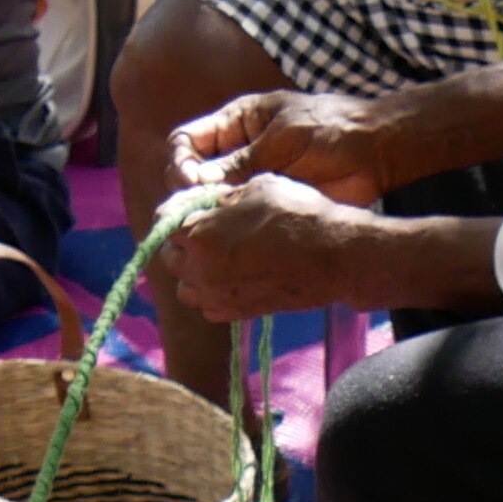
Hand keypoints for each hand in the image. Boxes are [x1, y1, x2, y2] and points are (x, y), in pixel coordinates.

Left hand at [151, 166, 383, 318]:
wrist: (336, 257)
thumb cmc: (300, 215)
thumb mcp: (257, 187)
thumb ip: (223, 197)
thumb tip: (210, 204)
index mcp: (200, 235)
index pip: (166, 221)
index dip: (179, 212)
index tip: (195, 209)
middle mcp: (201, 270)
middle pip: (170, 257)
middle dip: (183, 244)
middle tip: (208, 233)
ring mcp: (218, 295)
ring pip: (185, 287)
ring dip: (194, 273)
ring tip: (218, 259)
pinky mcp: (237, 313)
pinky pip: (208, 307)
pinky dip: (212, 294)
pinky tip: (233, 279)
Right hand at [174, 86, 396, 207]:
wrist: (375, 151)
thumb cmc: (331, 129)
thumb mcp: (282, 139)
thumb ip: (243, 161)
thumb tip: (200, 183)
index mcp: (235, 124)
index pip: (187, 141)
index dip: (181, 161)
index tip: (193, 181)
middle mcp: (236, 152)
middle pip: (192, 175)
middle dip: (188, 193)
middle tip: (201, 209)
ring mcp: (252, 179)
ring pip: (213, 201)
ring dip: (208, 214)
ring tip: (215, 226)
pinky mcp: (269, 202)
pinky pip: (241, 217)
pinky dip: (233, 228)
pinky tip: (235, 237)